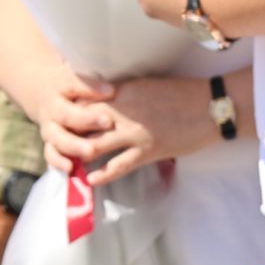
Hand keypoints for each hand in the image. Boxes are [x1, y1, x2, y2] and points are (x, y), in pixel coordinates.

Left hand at [45, 76, 227, 186]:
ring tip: (65, 162)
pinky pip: (119, 165)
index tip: (57, 116)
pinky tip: (89, 179)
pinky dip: (102, 174)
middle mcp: (120, 112)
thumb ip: (121, 93)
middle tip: (53, 141)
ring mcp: (133, 134)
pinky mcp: (147, 151)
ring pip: (94, 146)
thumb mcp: (144, 85)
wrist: (210, 106)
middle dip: (66, 133)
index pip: (83, 101)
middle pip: (81, 124)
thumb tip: (103, 98)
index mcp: (120, 92)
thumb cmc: (180, 92)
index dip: (68, 110)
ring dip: (78, 154)